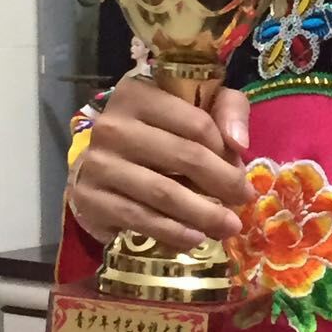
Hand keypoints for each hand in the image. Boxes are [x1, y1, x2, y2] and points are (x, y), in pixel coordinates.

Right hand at [71, 79, 255, 250]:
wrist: (102, 164)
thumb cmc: (158, 131)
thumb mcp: (195, 105)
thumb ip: (227, 108)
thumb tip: (239, 143)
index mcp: (139, 92)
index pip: (196, 123)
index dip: (226, 151)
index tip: (241, 171)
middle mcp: (113, 124)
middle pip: (184, 156)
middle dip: (222, 183)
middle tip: (243, 202)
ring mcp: (97, 162)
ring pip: (163, 192)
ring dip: (203, 214)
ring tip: (228, 227)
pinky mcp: (89, 198)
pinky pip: (139, 218)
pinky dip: (172, 232)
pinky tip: (195, 239)